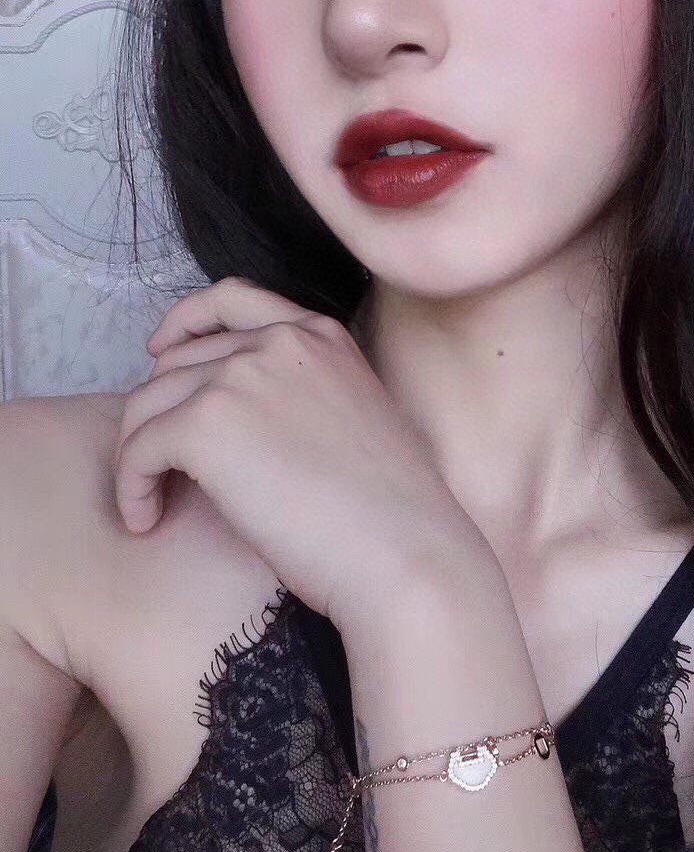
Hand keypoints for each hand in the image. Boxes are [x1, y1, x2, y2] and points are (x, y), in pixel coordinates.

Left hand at [117, 276, 487, 629]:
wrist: (403, 552)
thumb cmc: (390, 514)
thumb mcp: (353, 419)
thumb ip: (301, 395)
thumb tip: (239, 423)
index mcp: (321, 335)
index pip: (233, 299)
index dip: (186, 321)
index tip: (160, 352)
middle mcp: (279, 341)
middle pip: (178, 360)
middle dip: (158, 409)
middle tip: (158, 460)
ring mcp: (241, 376)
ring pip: (148, 403)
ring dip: (139, 455)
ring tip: (149, 502)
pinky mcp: (206, 424)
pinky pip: (138, 448)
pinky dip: (131, 487)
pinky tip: (146, 519)